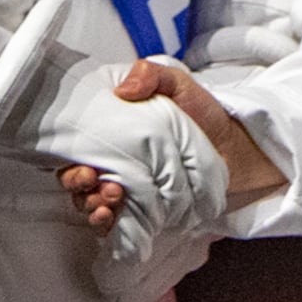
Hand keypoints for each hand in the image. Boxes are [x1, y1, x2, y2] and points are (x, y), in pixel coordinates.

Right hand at [56, 56, 286, 217]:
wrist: (231, 146)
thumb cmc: (200, 112)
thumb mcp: (177, 84)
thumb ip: (151, 75)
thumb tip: (123, 89)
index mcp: (111, 130)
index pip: (75, 148)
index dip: (69, 160)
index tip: (84, 168)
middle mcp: (111, 161)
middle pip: (77, 180)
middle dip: (79, 187)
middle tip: (100, 185)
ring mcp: (125, 187)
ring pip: (91, 203)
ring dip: (92, 207)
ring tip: (111, 202)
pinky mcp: (140, 209)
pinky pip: (115, 224)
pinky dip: (108, 226)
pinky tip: (112, 221)